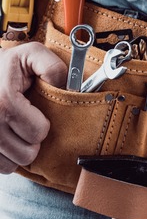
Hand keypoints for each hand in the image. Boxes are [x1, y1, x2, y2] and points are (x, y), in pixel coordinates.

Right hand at [0, 42, 66, 173]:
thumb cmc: (5, 66)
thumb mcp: (30, 55)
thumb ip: (52, 66)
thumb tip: (68, 84)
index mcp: (4, 101)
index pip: (38, 132)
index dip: (42, 124)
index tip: (34, 112)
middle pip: (26, 153)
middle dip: (31, 140)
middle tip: (24, 123)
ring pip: (12, 163)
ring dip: (17, 151)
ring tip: (14, 131)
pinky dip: (4, 157)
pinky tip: (5, 140)